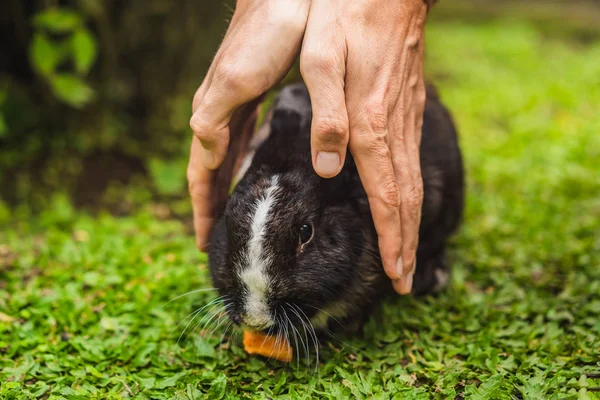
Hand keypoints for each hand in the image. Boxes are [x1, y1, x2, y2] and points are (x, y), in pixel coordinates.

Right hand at [188, 0, 309, 250]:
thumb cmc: (264, 32)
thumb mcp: (236, 81)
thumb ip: (215, 120)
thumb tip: (207, 157)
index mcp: (212, 116)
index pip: (201, 176)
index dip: (203, 210)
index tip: (204, 243)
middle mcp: (219, 114)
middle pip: (211, 171)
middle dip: (212, 204)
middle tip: (217, 236)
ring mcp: (235, 104)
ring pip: (225, 156)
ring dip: (226, 185)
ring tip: (231, 211)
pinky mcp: (253, 92)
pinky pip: (242, 137)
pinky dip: (243, 160)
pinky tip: (253, 166)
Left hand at [300, 0, 427, 293]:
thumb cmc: (347, 18)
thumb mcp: (322, 60)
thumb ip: (327, 117)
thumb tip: (329, 168)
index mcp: (372, 124)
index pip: (387, 196)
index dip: (391, 239)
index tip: (395, 273)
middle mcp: (394, 129)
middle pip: (406, 200)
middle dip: (405, 244)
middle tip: (406, 280)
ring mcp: (405, 120)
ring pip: (412, 184)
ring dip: (410, 225)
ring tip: (407, 254)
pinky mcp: (405, 109)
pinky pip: (410, 163)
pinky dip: (409, 196)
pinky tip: (404, 205)